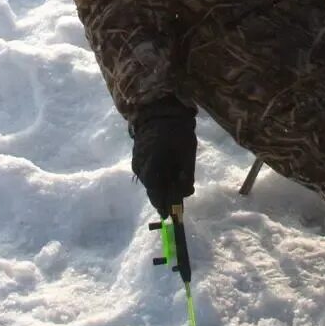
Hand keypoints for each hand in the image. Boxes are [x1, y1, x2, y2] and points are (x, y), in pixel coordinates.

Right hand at [130, 98, 196, 216]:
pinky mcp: (137, 158)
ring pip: (150, 182)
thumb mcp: (187, 155)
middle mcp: (141, 169)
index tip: (171, 216)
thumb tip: (185, 194)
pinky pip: (147, 173)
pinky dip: (157, 176)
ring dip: (162, 185)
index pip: (157, 195)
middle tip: (177, 200)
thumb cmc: (177, 132)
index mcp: (153, 169)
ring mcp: (137, 163)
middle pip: (153, 190)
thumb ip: (186, 177)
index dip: (164, 207)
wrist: (159, 110)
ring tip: (175, 182)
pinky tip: (168, 171)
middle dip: (165, 197)